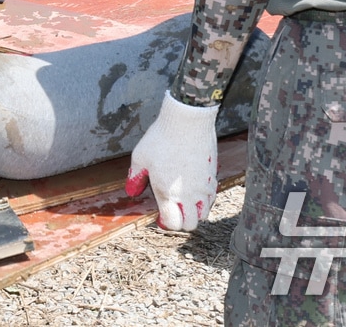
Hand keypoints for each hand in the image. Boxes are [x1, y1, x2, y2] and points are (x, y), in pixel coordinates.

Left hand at [126, 92, 219, 229]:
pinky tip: (196, 190)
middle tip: (173, 211)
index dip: (166, 224)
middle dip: (181, 222)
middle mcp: (188, 194)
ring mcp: (203, 186)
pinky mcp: (213, 176)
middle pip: (191, 224)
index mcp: (167, 193)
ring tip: (185, 201)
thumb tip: (132, 192)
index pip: (172, 223)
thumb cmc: (161, 137)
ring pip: (204, 213)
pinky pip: (212, 197)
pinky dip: (205, 200)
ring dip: (195, 212)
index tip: (161, 217)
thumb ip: (135, 178)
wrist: (187, 120)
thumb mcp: (140, 157)